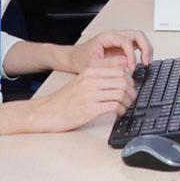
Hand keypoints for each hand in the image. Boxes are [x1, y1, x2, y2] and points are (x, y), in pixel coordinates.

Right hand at [7, 65, 136, 133]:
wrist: (47, 112)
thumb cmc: (65, 99)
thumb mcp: (81, 80)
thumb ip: (98, 75)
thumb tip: (121, 73)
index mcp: (89, 71)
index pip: (118, 67)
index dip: (129, 77)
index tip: (130, 84)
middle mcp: (91, 80)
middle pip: (123, 79)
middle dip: (131, 89)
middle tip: (131, 97)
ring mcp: (90, 94)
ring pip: (121, 92)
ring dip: (128, 101)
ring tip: (126, 105)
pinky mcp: (90, 109)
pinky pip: (114, 106)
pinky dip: (121, 110)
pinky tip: (119, 112)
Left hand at [65, 29, 150, 72]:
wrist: (74, 58)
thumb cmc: (81, 59)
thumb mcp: (92, 64)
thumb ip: (109, 64)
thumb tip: (126, 64)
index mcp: (107, 36)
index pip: (126, 41)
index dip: (131, 54)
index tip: (132, 67)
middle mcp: (115, 35)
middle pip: (137, 34)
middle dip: (145, 47)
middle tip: (146, 61)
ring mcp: (119, 40)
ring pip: (139, 38)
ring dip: (146, 48)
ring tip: (147, 62)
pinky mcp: (121, 47)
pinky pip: (136, 45)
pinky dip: (142, 52)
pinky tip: (143, 61)